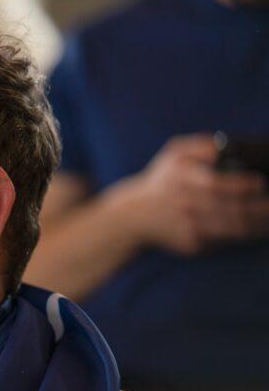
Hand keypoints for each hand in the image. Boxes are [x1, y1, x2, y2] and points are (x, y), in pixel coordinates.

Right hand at [119, 134, 268, 253]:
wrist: (134, 216)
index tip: (259, 182)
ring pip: (232, 228)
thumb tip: (224, 146)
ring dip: (259, 223)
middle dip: (259, 207)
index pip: (214, 184)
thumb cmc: (162, 181)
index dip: (240, 185)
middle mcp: (184, 205)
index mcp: (181, 180)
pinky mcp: (192, 244)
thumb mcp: (173, 155)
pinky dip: (247, 235)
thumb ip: (199, 145)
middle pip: (229, 208)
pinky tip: (260, 228)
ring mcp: (189, 227)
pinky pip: (226, 241)